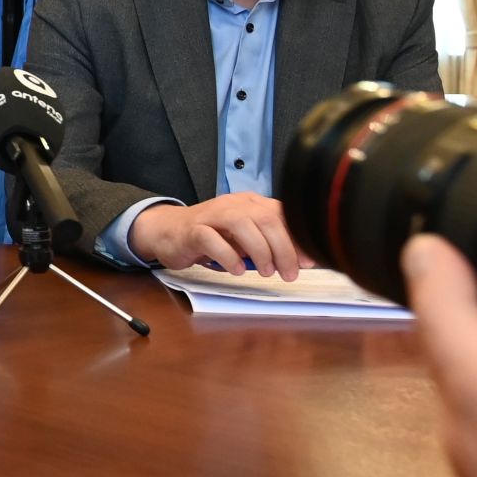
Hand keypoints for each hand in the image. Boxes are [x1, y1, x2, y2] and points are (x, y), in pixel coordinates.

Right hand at [129, 193, 303, 278]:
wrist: (168, 231)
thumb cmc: (210, 236)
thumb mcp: (243, 237)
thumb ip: (266, 243)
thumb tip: (297, 260)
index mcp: (249, 202)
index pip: (281, 214)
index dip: (298, 238)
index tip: (308, 261)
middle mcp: (232, 204)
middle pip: (266, 219)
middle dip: (283, 249)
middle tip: (289, 273)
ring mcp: (211, 215)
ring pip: (242, 225)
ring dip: (259, 251)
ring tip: (265, 272)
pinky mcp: (193, 230)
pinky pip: (213, 240)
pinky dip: (228, 257)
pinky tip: (235, 270)